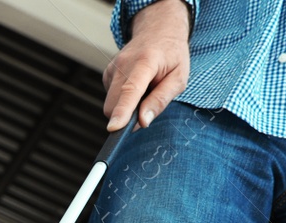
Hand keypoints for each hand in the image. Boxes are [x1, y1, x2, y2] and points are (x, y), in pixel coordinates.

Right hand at [103, 0, 190, 130]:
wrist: (159, 30)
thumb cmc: (172, 55)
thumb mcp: (179, 78)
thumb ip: (161, 100)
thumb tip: (143, 121)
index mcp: (145, 62)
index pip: (130, 90)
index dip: (122, 111)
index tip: (114, 128)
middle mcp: (123, 63)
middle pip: (114, 104)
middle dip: (126, 116)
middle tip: (148, 105)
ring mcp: (112, 68)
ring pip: (111, 104)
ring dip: (126, 107)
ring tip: (144, 91)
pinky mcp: (107, 73)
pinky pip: (111, 98)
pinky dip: (122, 100)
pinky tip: (136, 87)